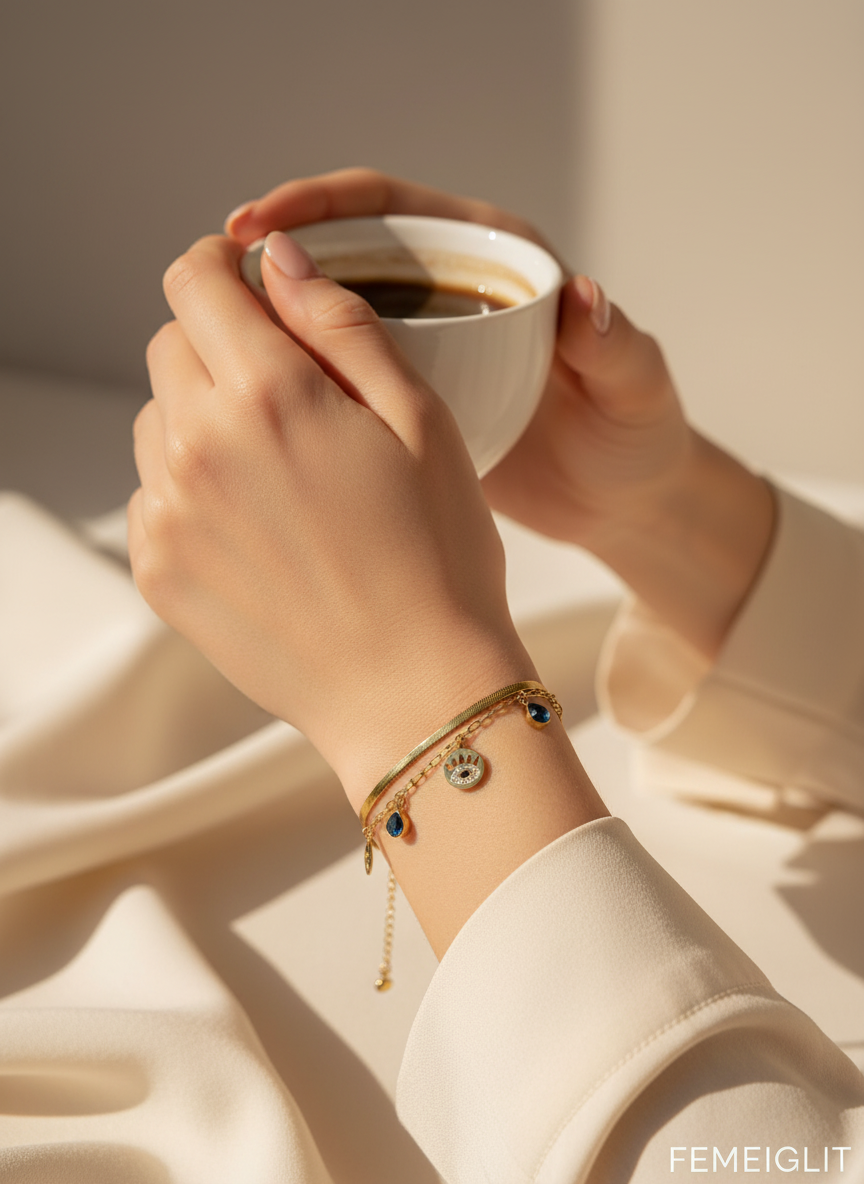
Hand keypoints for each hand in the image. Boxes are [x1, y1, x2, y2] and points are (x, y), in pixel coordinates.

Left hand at [129, 231, 533, 807]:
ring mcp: (167, 514)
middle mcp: (197, 446)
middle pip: (169, 346)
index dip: (224, 267)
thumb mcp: (421, 419)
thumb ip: (342, 323)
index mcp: (267, 394)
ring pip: (156, 420)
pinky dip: (194, 490)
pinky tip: (263, 528)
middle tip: (291, 394)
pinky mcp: (158, 570)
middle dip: (219, 345)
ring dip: (204, 420)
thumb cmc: (438, 558)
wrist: (414, 692)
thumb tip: (278, 256)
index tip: (254, 287)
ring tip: (282, 474)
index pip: (193, 279)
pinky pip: (153, 494)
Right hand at [225, 169, 774, 655]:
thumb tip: (585, 295)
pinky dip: (301, 387)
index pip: (392, 210)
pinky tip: (256, 410)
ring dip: (273, 327)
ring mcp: (424, 351)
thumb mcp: (635, 389)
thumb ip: (615, 345)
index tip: (260, 226)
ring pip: (331, 321)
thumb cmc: (637, 439)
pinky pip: (343, 382)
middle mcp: (450, 296)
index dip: (319, 207)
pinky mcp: (409, 406)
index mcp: (495, 263)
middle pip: (343, 256)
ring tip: (210, 343)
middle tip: (209, 279)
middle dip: (274, 260)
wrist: (621, 506)